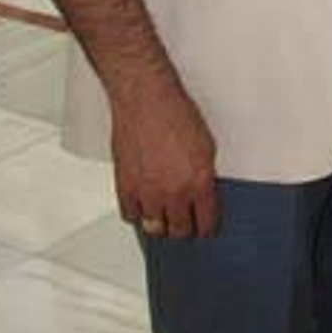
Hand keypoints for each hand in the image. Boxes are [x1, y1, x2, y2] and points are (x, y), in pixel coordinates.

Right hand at [111, 79, 218, 238]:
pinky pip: (130, 216)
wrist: (147, 102)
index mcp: (198, 182)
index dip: (207, 229)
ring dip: (161, 224)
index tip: (206, 229)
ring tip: (165, 216)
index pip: (205, 222)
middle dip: (184, 229)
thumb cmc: (177, 115)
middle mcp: (173, 192)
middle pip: (179, 230)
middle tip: (186, 223)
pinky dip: (137, 214)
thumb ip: (205, 175)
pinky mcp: (125, 187)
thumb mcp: (206, 146)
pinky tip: (143, 207)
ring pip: (154, 227)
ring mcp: (147, 192)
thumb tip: (204, 193)